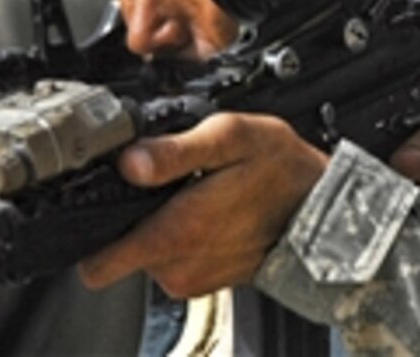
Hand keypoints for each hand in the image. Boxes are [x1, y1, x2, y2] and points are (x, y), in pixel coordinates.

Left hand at [77, 113, 327, 297]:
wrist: (327, 209)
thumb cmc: (283, 170)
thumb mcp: (231, 138)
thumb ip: (176, 150)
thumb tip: (129, 161)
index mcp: (176, 233)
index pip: (96, 262)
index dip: (92, 228)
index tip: (107, 201)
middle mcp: (178, 266)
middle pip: (119, 251)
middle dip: (133, 219)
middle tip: (165, 187)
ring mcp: (192, 277)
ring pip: (147, 254)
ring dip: (162, 226)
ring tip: (196, 195)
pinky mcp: (207, 281)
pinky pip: (175, 260)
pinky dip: (185, 238)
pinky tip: (211, 212)